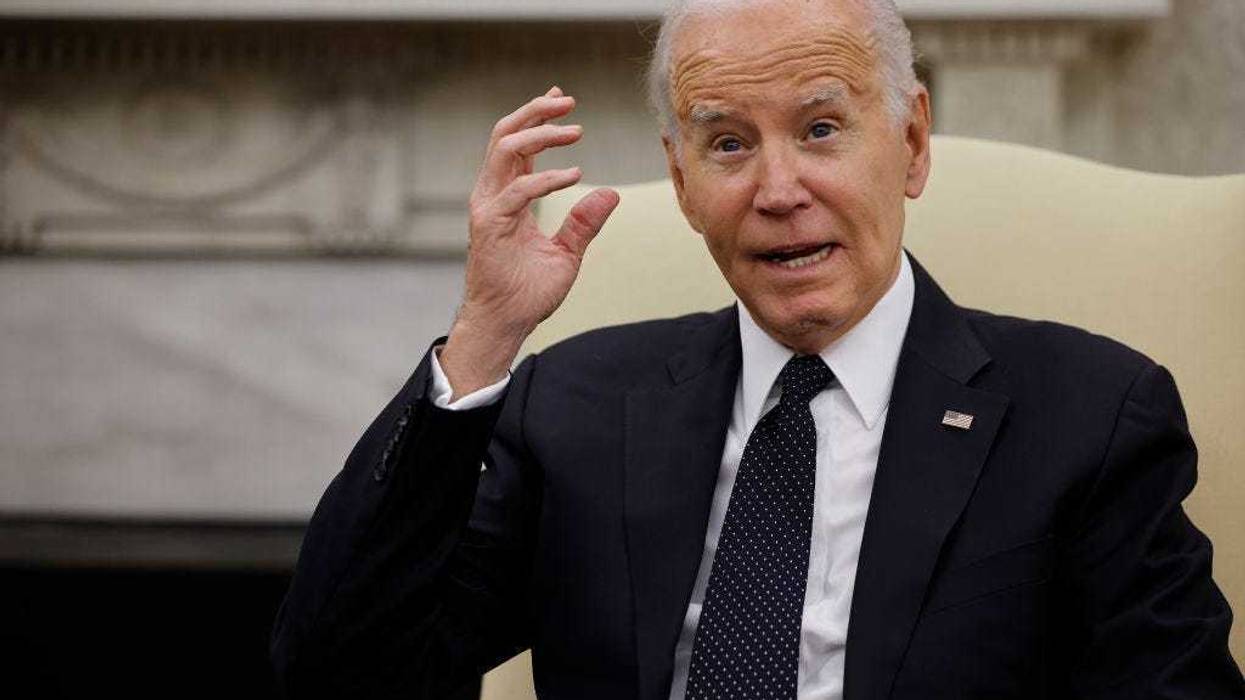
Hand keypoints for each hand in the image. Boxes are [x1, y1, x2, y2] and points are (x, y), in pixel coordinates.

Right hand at [441, 87, 620, 398]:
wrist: (506, 323)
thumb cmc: (528, 292)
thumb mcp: (567, 253)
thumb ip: (584, 223)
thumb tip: (610, 194)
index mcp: (507, 196)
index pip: (517, 145)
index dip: (537, 118)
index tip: (564, 102)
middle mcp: (493, 195)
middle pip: (505, 135)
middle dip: (535, 111)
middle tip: (568, 101)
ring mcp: (488, 208)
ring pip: (505, 150)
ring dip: (540, 133)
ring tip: (574, 131)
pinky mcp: (489, 225)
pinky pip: (518, 191)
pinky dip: (546, 179)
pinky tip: (575, 176)